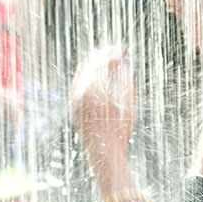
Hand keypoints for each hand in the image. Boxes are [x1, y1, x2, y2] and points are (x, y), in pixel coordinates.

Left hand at [71, 46, 137, 169]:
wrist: (104, 151)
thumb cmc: (119, 131)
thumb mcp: (128, 105)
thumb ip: (126, 82)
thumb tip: (123, 66)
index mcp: (95, 89)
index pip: (104, 63)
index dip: (115, 54)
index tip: (125, 50)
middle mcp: (81, 91)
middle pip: (91, 64)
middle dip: (105, 55)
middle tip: (117, 51)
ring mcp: (75, 97)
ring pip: (83, 72)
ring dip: (96, 63)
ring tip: (108, 59)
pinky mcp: (74, 104)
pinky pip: (78, 82)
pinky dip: (87, 74)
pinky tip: (94, 72)